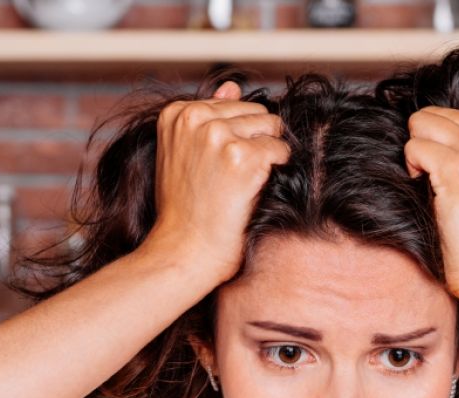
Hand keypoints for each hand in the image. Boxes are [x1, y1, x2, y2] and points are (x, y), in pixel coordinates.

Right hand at [144, 81, 289, 284]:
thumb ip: (209, 116)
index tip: (216, 167)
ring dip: (267, 157)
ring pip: (272, 128)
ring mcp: (218, 135)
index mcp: (177, 112)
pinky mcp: (243, 156)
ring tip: (241, 183)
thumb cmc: (185, 209)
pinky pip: (282, 151)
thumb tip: (233, 86)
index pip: (233, 105)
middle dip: (254, 143)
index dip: (235, 138)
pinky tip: (252, 191)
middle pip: (256, 113)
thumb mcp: (184, 153)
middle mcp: (196, 118)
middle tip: (232, 179)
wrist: (185, 250)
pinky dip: (276, 173)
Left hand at [404, 83, 458, 299]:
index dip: (444, 116)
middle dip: (427, 140)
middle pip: (436, 112)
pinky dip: (412, 168)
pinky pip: (414, 148)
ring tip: (432, 183)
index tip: (441, 142)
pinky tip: (427, 191)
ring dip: (416, 155)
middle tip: (436, 175)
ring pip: (421, 125)